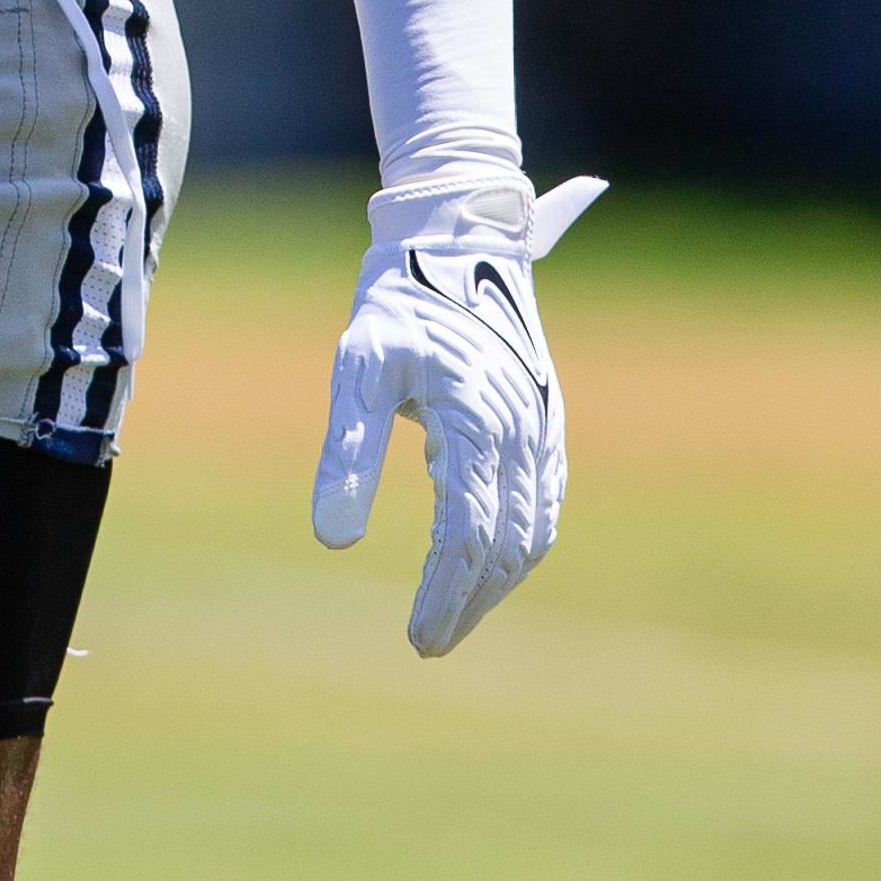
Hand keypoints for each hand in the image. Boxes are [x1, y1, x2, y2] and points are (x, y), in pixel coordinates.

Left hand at [312, 172, 605, 654]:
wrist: (459, 238)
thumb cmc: (397, 303)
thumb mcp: (356, 368)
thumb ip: (347, 454)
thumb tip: (332, 542)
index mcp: (479, 424)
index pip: (466, 535)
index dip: (443, 593)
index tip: (414, 637)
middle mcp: (525, 434)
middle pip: (506, 545)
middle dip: (469, 601)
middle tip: (427, 642)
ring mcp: (544, 429)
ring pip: (533, 530)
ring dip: (497, 582)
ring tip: (453, 616)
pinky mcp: (547, 422)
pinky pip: (545, 502)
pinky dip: (520, 545)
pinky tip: (488, 567)